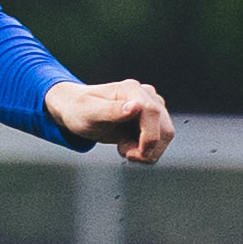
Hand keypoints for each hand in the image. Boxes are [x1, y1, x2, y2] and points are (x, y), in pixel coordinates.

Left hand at [46, 77, 174, 164]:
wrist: (77, 112)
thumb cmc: (79, 110)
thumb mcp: (89, 113)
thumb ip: (112, 110)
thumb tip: (136, 107)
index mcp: (131, 89)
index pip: (153, 113)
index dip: (149, 137)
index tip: (131, 154)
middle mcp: (147, 95)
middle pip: (164, 129)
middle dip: (147, 149)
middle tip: (124, 154)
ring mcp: (152, 107)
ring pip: (165, 136)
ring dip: (147, 151)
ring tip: (123, 148)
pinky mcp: (152, 120)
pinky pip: (159, 140)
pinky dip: (146, 150)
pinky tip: (127, 146)